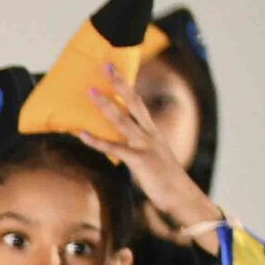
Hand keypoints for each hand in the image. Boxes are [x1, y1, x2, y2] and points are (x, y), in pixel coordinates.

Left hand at [78, 63, 223, 247]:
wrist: (183, 199)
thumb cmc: (166, 184)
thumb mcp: (151, 163)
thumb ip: (136, 153)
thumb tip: (120, 151)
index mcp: (153, 132)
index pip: (139, 104)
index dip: (127, 88)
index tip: (117, 71)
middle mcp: (150, 134)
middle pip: (134, 102)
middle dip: (120, 83)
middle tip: (106, 66)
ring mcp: (146, 146)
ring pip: (123, 120)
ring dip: (105, 105)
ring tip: (89, 91)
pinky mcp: (140, 161)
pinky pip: (115, 148)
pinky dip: (97, 141)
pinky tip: (82, 134)